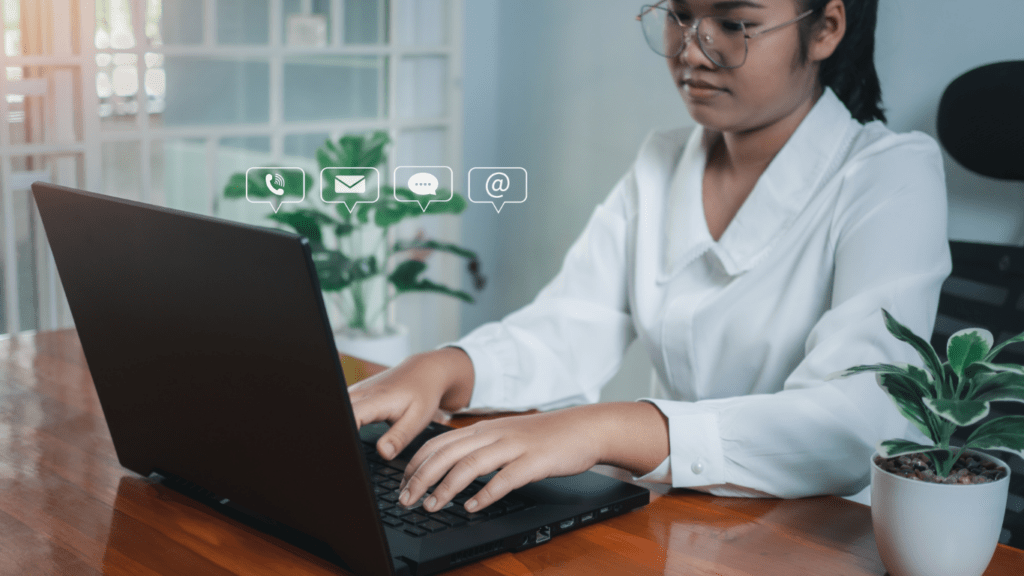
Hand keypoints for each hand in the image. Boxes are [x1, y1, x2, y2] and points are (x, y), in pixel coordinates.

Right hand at [349, 347, 473, 459]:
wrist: (424, 371)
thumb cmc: (423, 395)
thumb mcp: (417, 419)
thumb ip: (399, 437)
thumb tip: (383, 453)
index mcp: (376, 400)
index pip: (350, 417)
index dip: (346, 436)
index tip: (349, 453)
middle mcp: (361, 393)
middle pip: (337, 413)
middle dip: (336, 434)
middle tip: (342, 455)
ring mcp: (355, 390)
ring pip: (337, 409)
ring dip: (339, 425)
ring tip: (343, 445)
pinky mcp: (354, 392)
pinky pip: (341, 406)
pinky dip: (342, 420)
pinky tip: (348, 433)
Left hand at [398, 408, 603, 513]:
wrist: (586, 427)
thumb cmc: (545, 436)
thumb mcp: (505, 436)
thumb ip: (480, 447)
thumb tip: (450, 466)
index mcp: (484, 429)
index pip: (439, 442)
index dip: (416, 463)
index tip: (402, 483)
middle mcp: (495, 434)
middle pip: (448, 453)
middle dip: (422, 477)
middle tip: (406, 500)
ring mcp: (514, 446)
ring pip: (471, 464)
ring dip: (447, 486)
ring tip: (432, 506)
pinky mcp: (535, 460)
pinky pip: (505, 477)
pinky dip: (485, 493)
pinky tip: (472, 507)